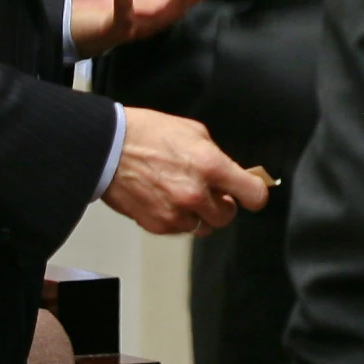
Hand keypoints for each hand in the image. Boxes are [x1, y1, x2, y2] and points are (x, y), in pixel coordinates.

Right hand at [101, 107, 270, 235]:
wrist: (108, 148)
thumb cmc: (148, 134)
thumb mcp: (194, 132)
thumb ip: (217, 156)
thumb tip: (230, 173)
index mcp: (211, 166)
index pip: (252, 194)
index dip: (255, 195)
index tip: (252, 194)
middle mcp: (195, 194)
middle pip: (227, 217)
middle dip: (222, 205)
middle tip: (212, 193)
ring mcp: (176, 213)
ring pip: (203, 227)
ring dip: (200, 215)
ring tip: (184, 195)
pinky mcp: (157, 225)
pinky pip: (179, 230)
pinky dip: (178, 219)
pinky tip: (167, 200)